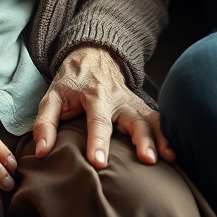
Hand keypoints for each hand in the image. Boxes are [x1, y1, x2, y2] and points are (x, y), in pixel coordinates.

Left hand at [33, 44, 174, 169]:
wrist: (93, 54)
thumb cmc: (71, 81)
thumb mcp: (52, 96)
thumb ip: (45, 123)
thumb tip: (42, 152)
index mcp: (94, 95)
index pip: (97, 120)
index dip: (98, 141)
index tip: (99, 162)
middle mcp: (117, 98)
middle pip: (132, 118)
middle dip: (140, 138)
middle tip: (147, 159)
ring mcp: (132, 102)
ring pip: (149, 118)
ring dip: (159, 137)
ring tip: (168, 158)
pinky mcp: (141, 106)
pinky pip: (157, 118)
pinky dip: (167, 133)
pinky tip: (174, 153)